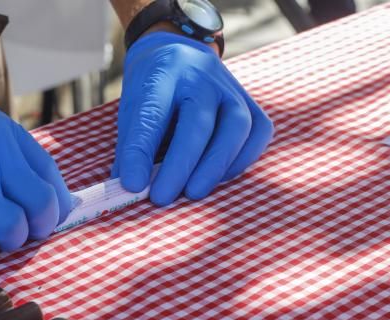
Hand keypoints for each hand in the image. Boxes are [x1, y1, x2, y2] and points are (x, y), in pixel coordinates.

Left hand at [114, 31, 273, 204]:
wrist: (181, 51)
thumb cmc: (153, 90)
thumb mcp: (132, 108)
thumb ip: (132, 147)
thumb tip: (131, 190)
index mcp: (163, 73)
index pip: (151, 115)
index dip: (141, 153)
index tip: (133, 186)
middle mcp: (201, 75)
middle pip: (198, 122)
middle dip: (180, 166)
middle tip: (163, 198)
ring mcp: (231, 87)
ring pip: (236, 126)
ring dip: (216, 166)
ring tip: (193, 192)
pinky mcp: (251, 101)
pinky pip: (258, 132)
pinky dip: (242, 159)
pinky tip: (221, 178)